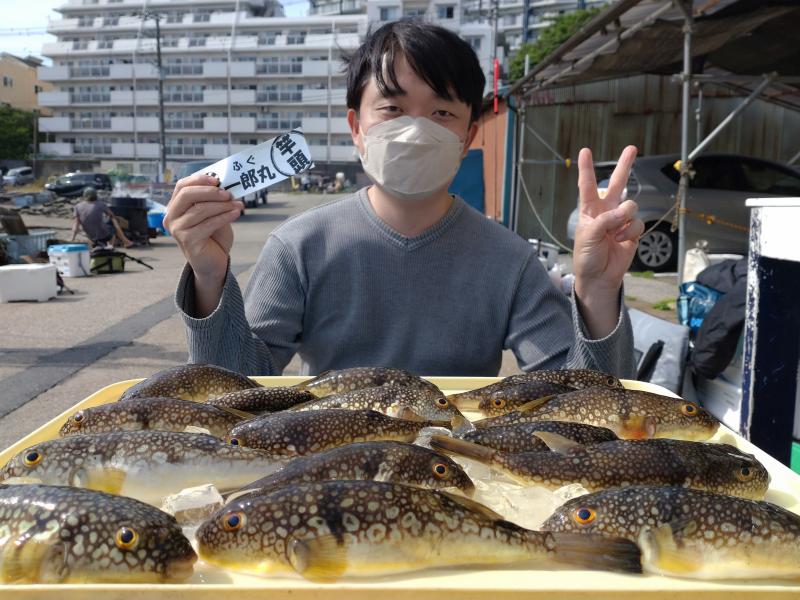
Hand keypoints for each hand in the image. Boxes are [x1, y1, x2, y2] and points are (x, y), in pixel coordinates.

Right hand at [163, 174, 242, 286]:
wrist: (213, 262)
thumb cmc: (213, 236)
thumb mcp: (214, 214)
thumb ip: (214, 201)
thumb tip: (226, 187)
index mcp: (175, 207)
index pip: (181, 186)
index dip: (198, 180)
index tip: (217, 179)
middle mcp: (172, 217)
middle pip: (187, 195)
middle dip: (210, 192)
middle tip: (228, 193)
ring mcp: (177, 229)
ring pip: (200, 209)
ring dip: (222, 205)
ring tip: (238, 204)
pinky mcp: (187, 241)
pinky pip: (208, 224)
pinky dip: (224, 217)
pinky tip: (236, 213)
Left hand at [572, 146, 643, 336]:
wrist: (599, 277)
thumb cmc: (587, 257)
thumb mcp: (587, 237)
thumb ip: (604, 221)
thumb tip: (623, 212)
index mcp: (589, 211)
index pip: (587, 186)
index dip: (586, 169)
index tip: (585, 151)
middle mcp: (606, 211)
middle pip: (617, 184)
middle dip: (625, 166)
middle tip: (632, 148)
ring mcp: (620, 220)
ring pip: (631, 206)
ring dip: (623, 220)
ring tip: (613, 235)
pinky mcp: (632, 231)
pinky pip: (637, 223)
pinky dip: (630, 232)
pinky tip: (621, 241)